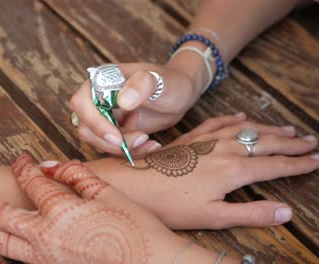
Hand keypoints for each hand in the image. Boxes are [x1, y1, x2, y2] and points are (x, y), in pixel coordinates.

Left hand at [0, 154, 231, 262]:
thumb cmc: (136, 229)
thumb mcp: (109, 194)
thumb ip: (75, 175)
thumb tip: (48, 166)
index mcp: (62, 211)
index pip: (31, 180)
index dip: (22, 165)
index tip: (19, 158)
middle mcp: (44, 236)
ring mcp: (43, 258)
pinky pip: (14, 263)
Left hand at [44, 114, 318, 228]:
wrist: (134, 183)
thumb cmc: (170, 205)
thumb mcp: (213, 216)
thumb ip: (251, 213)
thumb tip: (285, 211)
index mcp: (233, 171)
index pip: (275, 165)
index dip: (298, 163)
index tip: (316, 161)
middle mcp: (224, 150)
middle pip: (265, 143)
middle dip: (291, 143)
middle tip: (311, 141)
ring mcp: (207, 140)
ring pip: (246, 130)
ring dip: (269, 129)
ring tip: (288, 128)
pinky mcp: (191, 138)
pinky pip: (218, 122)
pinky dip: (234, 119)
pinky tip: (242, 116)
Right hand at [70, 61, 200, 156]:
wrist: (179, 93)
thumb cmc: (169, 81)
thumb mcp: (159, 81)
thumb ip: (142, 85)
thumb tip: (123, 100)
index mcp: (101, 81)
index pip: (81, 103)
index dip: (94, 123)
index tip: (117, 137)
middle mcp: (97, 99)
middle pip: (86, 128)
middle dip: (111, 142)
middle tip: (141, 138)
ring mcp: (104, 117)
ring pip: (98, 142)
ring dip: (122, 149)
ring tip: (149, 141)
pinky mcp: (114, 132)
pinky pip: (112, 149)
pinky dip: (131, 152)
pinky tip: (151, 144)